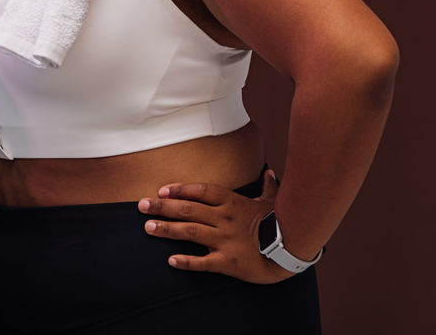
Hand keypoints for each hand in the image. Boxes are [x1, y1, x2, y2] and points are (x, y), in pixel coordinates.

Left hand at [137, 169, 291, 283]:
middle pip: (188, 209)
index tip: (161, 190)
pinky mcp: (229, 262)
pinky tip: (171, 260)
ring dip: (167, 229)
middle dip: (162, 207)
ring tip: (148, 227)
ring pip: (190, 232)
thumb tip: (270, 173)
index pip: (200, 191)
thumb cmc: (281, 223)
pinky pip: (204, 262)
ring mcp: (225, 240)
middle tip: (141, 205)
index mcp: (232, 202)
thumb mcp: (272, 202)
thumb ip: (267, 187)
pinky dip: (186, 261)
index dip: (180, 189)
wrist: (294, 250)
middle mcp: (225, 219)